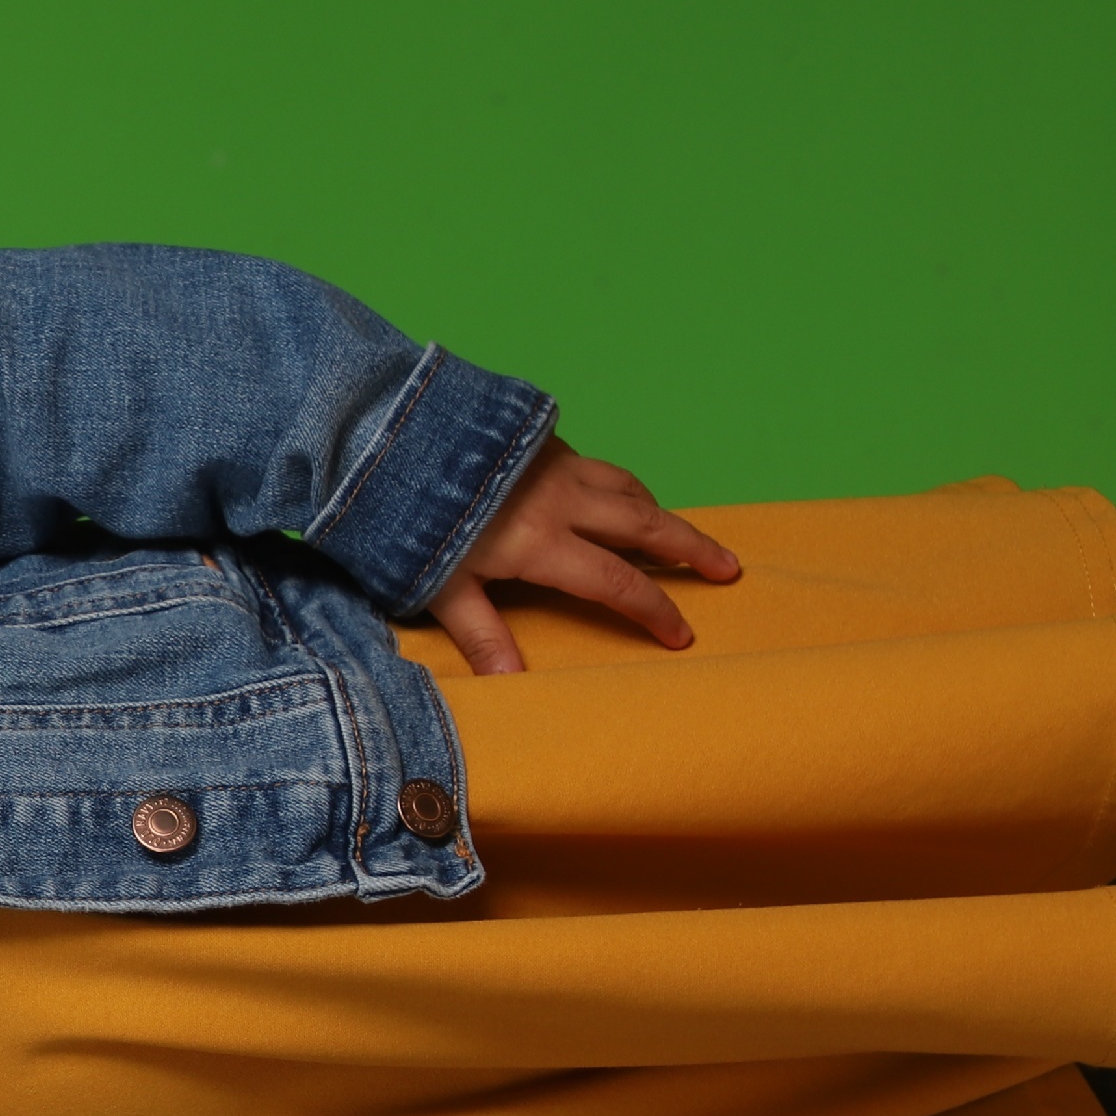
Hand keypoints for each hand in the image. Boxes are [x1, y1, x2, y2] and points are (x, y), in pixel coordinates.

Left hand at [426, 438, 739, 674]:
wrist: (386, 432)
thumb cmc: (404, 518)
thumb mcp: (438, 586)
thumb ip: (481, 634)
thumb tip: (512, 683)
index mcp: (541, 542)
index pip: (615, 582)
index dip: (655, 610)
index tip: (683, 635)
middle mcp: (560, 499)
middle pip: (645, 525)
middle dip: (692, 549)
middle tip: (729, 568)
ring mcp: (554, 464)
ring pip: (626, 487)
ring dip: (659, 512)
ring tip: (680, 534)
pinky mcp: (540, 439)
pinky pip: (598, 465)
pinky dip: (623, 484)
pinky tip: (619, 492)